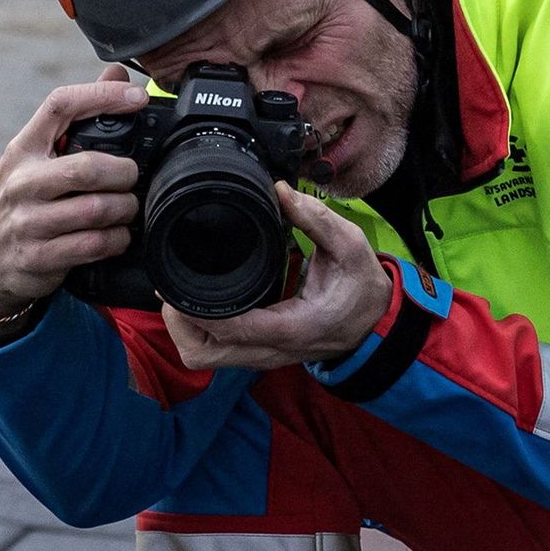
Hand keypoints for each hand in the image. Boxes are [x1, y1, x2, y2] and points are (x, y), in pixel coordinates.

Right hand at [0, 73, 152, 327]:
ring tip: (127, 208)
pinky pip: (93, 246)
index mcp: (23, 148)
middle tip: (131, 177)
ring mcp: (28, 222)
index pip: (60, 106)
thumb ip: (75, 119)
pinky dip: (116, 240)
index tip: (137, 97)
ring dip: (125, 209)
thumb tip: (117, 74)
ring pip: (96, 210)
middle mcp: (22, 182)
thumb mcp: (34, 157)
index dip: (102, 96)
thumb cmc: (17, 202)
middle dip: (124, 173)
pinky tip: (117, 236)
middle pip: (87, 168)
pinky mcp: (38, 257)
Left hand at [163, 190, 392, 373]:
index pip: (233, 329)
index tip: (176, 285)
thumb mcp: (350, 246)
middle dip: (180, 324)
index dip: (199, 311)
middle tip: (174, 288)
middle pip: (204, 355)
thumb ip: (317, 219)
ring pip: (204, 359)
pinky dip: (198, 331)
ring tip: (182, 294)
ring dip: (185, 330)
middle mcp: (272, 350)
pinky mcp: (257, 353)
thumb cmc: (362, 288)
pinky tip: (200, 301)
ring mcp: (262, 356)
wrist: (375, 324)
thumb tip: (281, 191)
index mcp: (293, 328)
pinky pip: (215, 352)